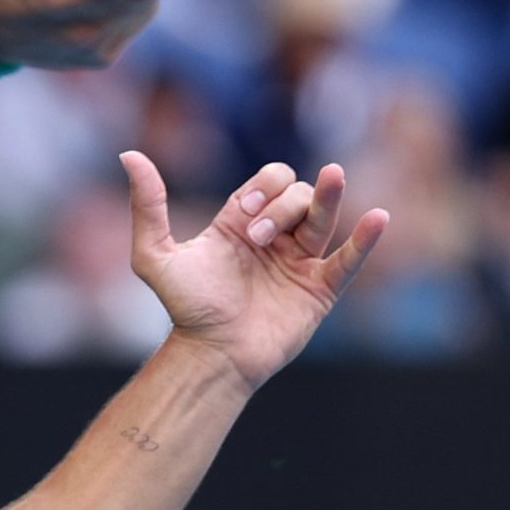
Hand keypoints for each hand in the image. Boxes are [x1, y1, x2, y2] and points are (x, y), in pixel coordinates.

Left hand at [121, 153, 389, 390]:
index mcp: (242, 223)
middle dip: (283, 206)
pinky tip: (379, 218)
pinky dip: (366, 240)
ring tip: (334, 175)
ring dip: (327, 196)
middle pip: (298, 195)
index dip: (263, 188)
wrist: (211, 356)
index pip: (270, 181)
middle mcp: (276, 237)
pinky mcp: (319, 291)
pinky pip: (348, 260)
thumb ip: (147, 206)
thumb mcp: (155, 255)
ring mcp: (300, 263)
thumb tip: (129, 154)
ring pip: (324, 217)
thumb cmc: (185, 310)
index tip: (243, 214)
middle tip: (259, 240)